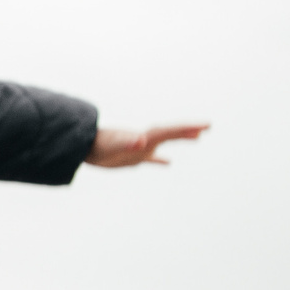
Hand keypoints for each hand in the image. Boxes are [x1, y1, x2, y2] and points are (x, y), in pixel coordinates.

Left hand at [86, 123, 208, 167]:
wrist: (82, 147)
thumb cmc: (98, 145)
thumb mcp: (114, 145)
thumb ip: (128, 142)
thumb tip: (142, 141)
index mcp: (145, 136)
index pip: (171, 131)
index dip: (188, 128)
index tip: (205, 125)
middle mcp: (145, 139)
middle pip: (171, 133)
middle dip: (189, 130)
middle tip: (207, 126)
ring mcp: (140, 148)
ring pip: (165, 143)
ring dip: (180, 139)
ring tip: (196, 138)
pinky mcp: (132, 157)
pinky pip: (151, 159)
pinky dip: (160, 160)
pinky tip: (168, 163)